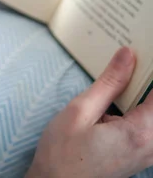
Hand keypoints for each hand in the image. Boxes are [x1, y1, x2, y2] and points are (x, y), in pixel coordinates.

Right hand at [27, 46, 152, 177]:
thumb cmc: (62, 154)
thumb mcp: (80, 111)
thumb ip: (109, 83)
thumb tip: (128, 55)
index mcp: (141, 133)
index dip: (151, 70)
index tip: (144, 51)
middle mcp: (152, 145)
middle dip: (146, 81)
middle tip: (132, 59)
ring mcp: (149, 153)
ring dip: (143, 94)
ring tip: (125, 74)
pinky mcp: (141, 155)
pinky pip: (150, 125)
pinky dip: (142, 107)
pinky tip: (121, 95)